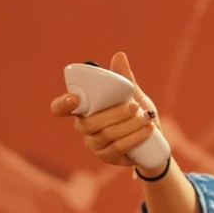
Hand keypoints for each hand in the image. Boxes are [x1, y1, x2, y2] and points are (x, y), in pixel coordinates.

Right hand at [49, 51, 164, 171]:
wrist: (153, 141)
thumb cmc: (136, 114)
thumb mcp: (133, 95)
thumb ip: (125, 78)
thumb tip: (119, 56)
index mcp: (83, 108)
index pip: (60, 108)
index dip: (62, 104)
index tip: (74, 98)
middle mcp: (84, 127)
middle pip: (90, 123)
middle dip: (114, 114)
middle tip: (134, 106)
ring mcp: (94, 144)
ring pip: (106, 135)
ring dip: (128, 125)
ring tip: (146, 116)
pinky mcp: (107, 156)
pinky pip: (118, 148)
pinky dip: (134, 137)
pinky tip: (147, 129)